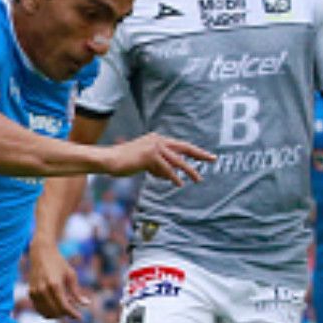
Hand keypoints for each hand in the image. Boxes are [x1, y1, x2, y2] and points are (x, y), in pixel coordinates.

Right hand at [26, 242, 87, 318]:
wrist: (41, 253)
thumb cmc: (59, 263)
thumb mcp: (71, 275)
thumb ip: (76, 292)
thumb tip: (86, 304)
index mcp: (55, 285)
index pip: (64, 307)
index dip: (73, 314)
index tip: (80, 318)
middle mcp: (43, 290)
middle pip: (55, 312)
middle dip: (66, 314)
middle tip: (73, 307)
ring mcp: (35, 292)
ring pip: (46, 313)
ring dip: (57, 314)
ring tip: (65, 304)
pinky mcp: (30, 293)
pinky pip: (39, 309)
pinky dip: (48, 311)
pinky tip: (56, 305)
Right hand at [100, 133, 214, 184]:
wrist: (109, 160)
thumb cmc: (125, 163)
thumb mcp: (146, 164)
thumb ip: (160, 167)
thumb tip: (173, 176)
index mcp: (157, 139)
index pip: (180, 145)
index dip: (194, 151)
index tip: (207, 156)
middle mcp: (157, 140)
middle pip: (184, 147)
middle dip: (200, 154)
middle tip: (213, 159)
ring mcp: (154, 146)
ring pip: (177, 160)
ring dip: (189, 170)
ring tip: (198, 179)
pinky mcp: (149, 155)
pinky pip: (166, 168)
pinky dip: (173, 177)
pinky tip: (179, 183)